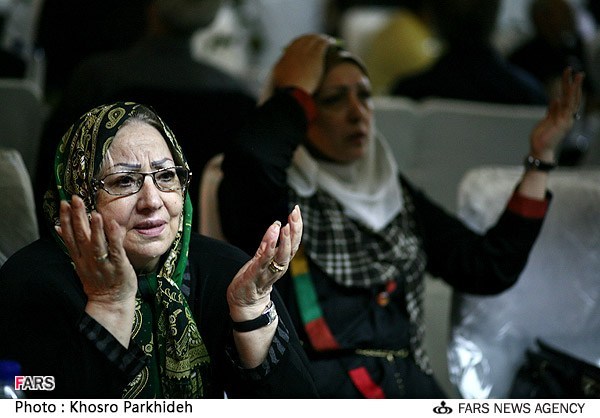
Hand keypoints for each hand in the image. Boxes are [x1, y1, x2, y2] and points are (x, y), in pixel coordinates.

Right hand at [56, 195, 136, 346]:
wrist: (110, 303)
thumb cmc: (99, 281)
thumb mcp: (80, 263)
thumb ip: (72, 244)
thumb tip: (58, 227)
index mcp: (79, 258)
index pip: (69, 236)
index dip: (66, 219)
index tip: (64, 204)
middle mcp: (89, 260)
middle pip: (80, 236)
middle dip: (77, 217)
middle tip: (75, 199)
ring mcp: (103, 263)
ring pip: (97, 244)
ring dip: (94, 228)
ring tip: (93, 212)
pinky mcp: (118, 266)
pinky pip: (115, 250)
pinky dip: (112, 237)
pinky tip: (111, 224)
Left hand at [227, 205, 301, 321]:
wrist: (244, 304)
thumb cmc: (254, 279)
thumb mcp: (263, 258)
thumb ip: (270, 243)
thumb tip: (277, 224)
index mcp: (281, 261)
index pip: (293, 242)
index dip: (297, 227)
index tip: (297, 210)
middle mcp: (278, 267)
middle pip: (291, 248)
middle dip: (295, 230)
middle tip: (295, 213)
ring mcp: (268, 273)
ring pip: (281, 257)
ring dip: (285, 241)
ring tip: (286, 225)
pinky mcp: (255, 276)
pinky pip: (264, 261)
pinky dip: (269, 248)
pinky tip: (271, 236)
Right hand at [271, 33, 334, 94]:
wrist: (292, 90)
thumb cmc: (286, 86)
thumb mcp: (279, 73)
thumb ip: (284, 65)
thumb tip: (285, 61)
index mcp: (287, 54)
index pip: (295, 43)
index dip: (303, 41)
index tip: (308, 43)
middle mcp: (296, 50)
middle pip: (305, 39)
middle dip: (312, 38)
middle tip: (319, 40)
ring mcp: (305, 51)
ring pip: (314, 39)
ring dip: (321, 39)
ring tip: (327, 40)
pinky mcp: (315, 55)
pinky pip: (322, 44)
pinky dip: (327, 42)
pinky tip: (331, 43)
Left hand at [529, 67, 583, 161]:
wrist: (540, 149)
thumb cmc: (542, 136)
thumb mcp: (547, 120)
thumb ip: (552, 110)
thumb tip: (555, 98)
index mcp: (564, 115)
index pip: (570, 99)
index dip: (571, 87)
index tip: (571, 75)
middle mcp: (567, 117)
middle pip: (573, 97)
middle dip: (575, 85)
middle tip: (577, 72)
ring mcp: (565, 120)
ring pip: (571, 101)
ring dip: (572, 89)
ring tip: (575, 77)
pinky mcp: (560, 124)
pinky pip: (562, 111)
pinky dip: (560, 104)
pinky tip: (557, 97)